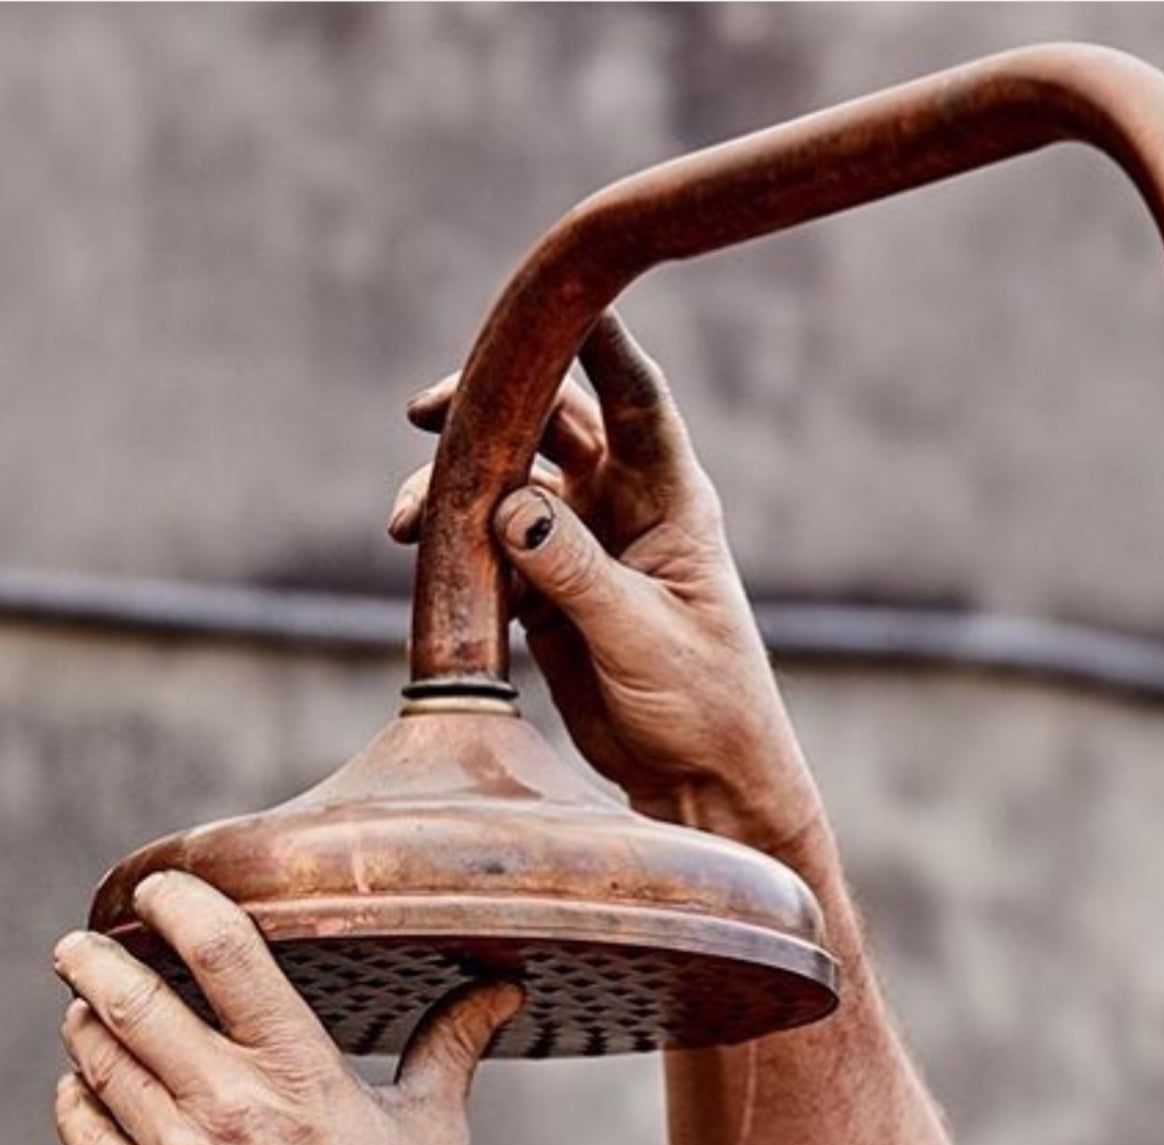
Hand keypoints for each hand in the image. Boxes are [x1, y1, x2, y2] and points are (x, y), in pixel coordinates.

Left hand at [53, 871, 559, 1144]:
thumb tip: (504, 987)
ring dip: (83, 1024)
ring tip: (85, 1006)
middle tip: (81, 942)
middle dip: (93, 960)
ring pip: (98, 1064)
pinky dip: (73, 1097)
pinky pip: (84, 1137)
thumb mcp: (432, 1124)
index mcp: (302, 1068)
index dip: (183, 904)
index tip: (161, 886)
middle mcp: (232, 1105)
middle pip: (132, 1002)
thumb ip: (452, 1040)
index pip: (226, 954)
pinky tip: (83, 1084)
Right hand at [391, 312, 821, 850]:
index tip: (560, 295)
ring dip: (455, 487)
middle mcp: (623, 508)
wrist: (698, 777)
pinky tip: (420, 556)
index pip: (637, 399)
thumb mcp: (642, 635)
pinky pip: (489, 545)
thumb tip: (505, 503)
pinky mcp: (547, 592)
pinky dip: (452, 543)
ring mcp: (581, 547)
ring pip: (507, 482)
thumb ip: (575, 570)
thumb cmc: (704, 702)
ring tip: (406, 524)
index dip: (601, 341)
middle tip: (426, 413)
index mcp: (671, 500)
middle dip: (491, 408)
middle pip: (553, 423)